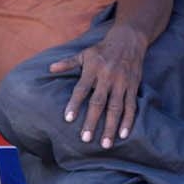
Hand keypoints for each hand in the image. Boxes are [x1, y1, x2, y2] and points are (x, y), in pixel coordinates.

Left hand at [50, 29, 147, 147]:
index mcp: (93, 69)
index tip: (68, 119)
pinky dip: (128, 121)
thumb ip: (68, 63)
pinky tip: (123, 135)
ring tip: (105, 144)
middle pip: (99, 102)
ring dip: (110, 127)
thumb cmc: (102, 50)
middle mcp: (107, 77)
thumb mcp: (84, 53)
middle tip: (85, 139)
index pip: (82, 89)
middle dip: (92, 121)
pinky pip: (131, 106)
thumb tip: (50, 69)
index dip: (74, 104)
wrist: (129, 39)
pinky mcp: (133, 86)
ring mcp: (122, 83)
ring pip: (116, 108)